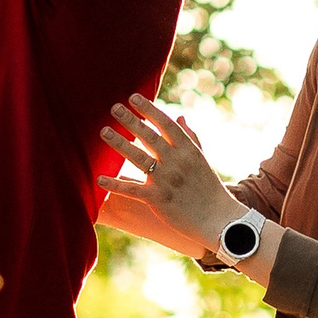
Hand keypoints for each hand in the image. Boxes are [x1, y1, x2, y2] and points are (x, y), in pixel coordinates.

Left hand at [98, 94, 233, 250]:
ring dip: (119, 144)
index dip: (149, 110)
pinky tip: (99, 178)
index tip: (134, 98)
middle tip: (114, 107)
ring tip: (104, 132)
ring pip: (138, 158)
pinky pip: (132, 190)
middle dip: (131, 120)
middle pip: (150, 137)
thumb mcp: (202, 160)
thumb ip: (190, 137)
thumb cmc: (209, 188)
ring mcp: (166, 180)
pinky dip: (116, 184)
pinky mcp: (157, 200)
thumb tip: (180, 117)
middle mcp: (176, 162)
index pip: (166, 124)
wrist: (218, 219)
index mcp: (188, 150)